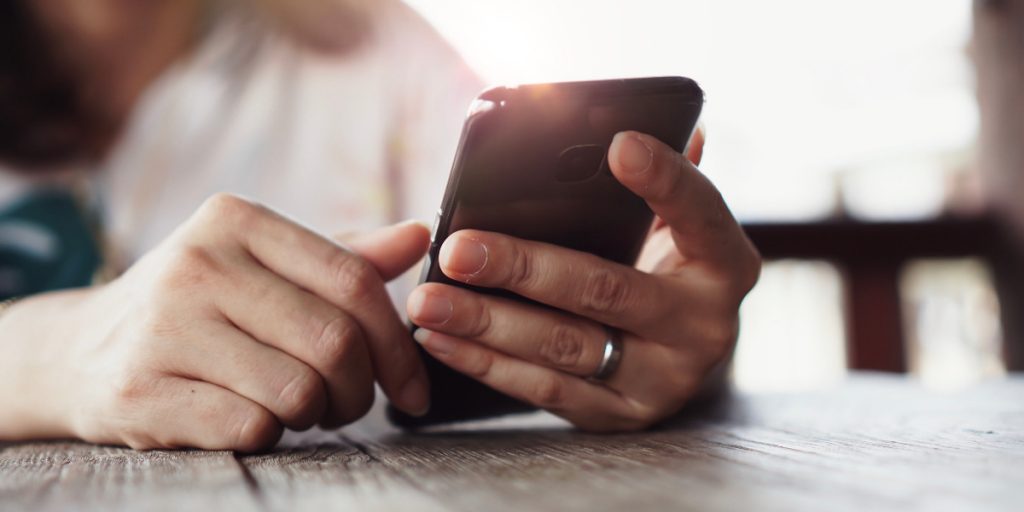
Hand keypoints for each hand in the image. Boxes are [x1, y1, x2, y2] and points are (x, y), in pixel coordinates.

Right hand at [2, 194, 429, 449]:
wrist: (81, 351)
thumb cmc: (200, 307)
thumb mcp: (265, 266)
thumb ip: (345, 257)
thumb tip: (421, 236)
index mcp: (236, 220)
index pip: (354, 280)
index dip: (398, 343)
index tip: (414, 385)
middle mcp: (197, 263)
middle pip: (335, 341)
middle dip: (361, 389)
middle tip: (349, 402)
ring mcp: (163, 327)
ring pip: (299, 390)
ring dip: (317, 415)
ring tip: (297, 406)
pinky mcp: (140, 391)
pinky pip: (252, 428)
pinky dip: (269, 435)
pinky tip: (248, 417)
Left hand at [407, 130, 760, 431]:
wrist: (683, 360)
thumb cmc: (669, 272)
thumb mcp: (678, 229)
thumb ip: (665, 183)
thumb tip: (647, 124)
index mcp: (725, 265)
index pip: (701, 214)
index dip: (664, 179)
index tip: (617, 144)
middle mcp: (703, 327)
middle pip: (606, 291)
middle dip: (524, 268)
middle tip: (459, 249)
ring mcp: (660, 380)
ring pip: (564, 347)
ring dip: (488, 322)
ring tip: (430, 296)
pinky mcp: (617, 416)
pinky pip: (543, 390)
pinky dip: (484, 363)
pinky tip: (439, 336)